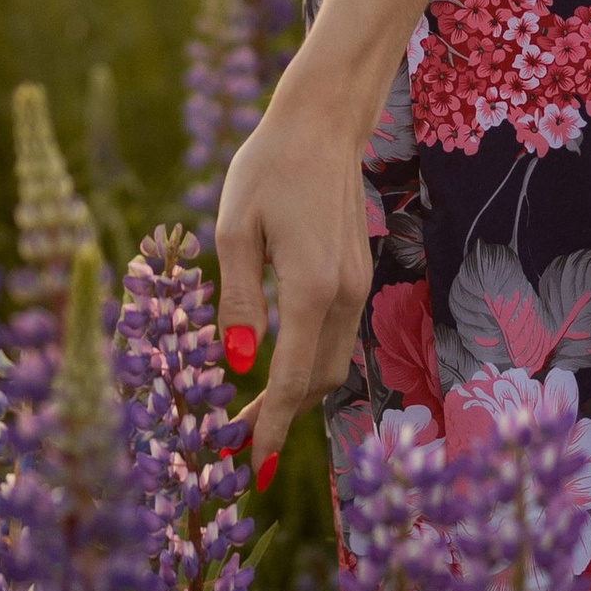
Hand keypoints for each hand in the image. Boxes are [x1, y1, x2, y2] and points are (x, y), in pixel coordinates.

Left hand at [214, 69, 376, 478]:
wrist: (323, 123)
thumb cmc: (268, 168)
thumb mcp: (235, 230)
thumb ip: (238, 300)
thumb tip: (238, 363)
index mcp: (311, 288)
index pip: (290, 379)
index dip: (269, 427)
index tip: (251, 467)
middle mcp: (343, 295)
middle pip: (317, 382)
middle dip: (281, 419)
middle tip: (237, 443)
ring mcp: (355, 285)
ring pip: (331, 363)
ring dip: (296, 394)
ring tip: (252, 414)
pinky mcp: (355, 274)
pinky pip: (335, 337)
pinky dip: (309, 363)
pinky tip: (277, 365)